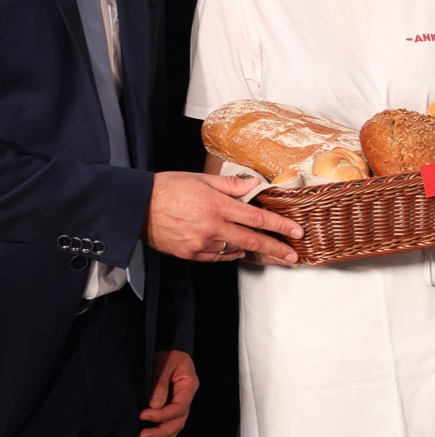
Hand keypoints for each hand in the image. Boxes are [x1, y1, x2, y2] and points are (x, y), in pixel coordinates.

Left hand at [139, 349, 197, 436]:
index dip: (162, 415)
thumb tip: (155, 406)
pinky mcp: (172, 405)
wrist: (168, 348)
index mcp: (189, 385)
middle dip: (162, 431)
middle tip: (143, 436)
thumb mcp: (164, 363)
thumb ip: (160, 383)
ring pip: (177, 425)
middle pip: (180, 420)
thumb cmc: (167, 354)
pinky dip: (164, 435)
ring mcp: (181, 402)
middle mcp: (187, 396)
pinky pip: (172, 423)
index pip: (179, 407)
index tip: (143, 415)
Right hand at [145, 172, 301, 265]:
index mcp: (218, 206)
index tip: (296, 232)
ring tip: (273, 255)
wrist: (135, 207)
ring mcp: (201, 244)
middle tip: (294, 257)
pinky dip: (231, 254)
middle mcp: (212, 227)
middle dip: (276, 250)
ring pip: (236, 251)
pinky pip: (218, 257)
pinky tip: (240, 252)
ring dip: (255, 253)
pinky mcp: (190, 254)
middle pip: (252, 242)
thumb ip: (231, 185)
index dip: (280, 226)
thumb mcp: (202, 179)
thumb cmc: (168, 188)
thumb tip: (253, 185)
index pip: (257, 218)